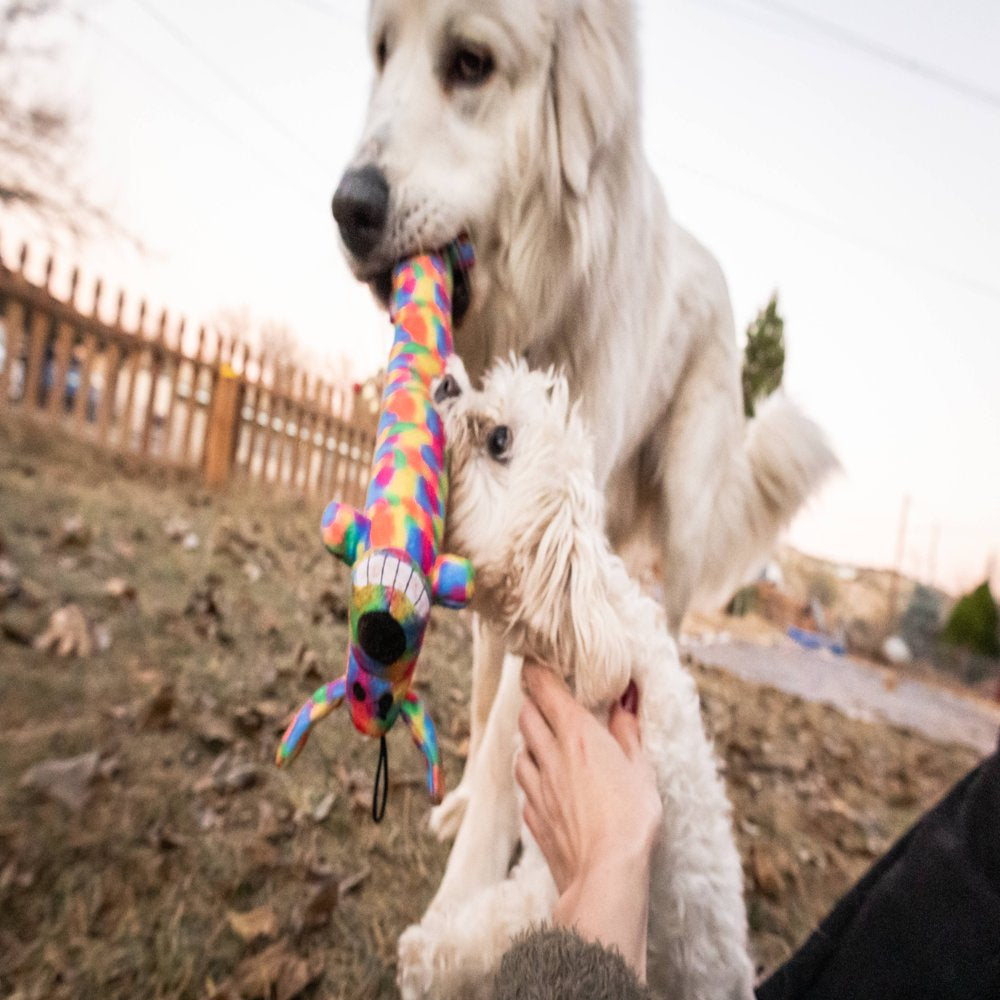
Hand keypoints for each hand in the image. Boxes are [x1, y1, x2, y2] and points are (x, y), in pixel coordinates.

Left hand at [515, 661, 661, 977]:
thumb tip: (625, 698)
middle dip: (533, 703)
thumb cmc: (631, 819)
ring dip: (531, 741)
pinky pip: (525, 788)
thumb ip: (628, 731)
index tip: (534, 659)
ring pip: (522, 752)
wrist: (605, 876)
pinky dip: (533, 779)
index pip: (544, 688)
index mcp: (578, 736)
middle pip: (527, 716)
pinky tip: (547, 786)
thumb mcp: (642, 769)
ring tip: (547, 742)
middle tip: (545, 698)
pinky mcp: (534, 817)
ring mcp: (538, 788)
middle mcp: (551, 755)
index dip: (535, 669)